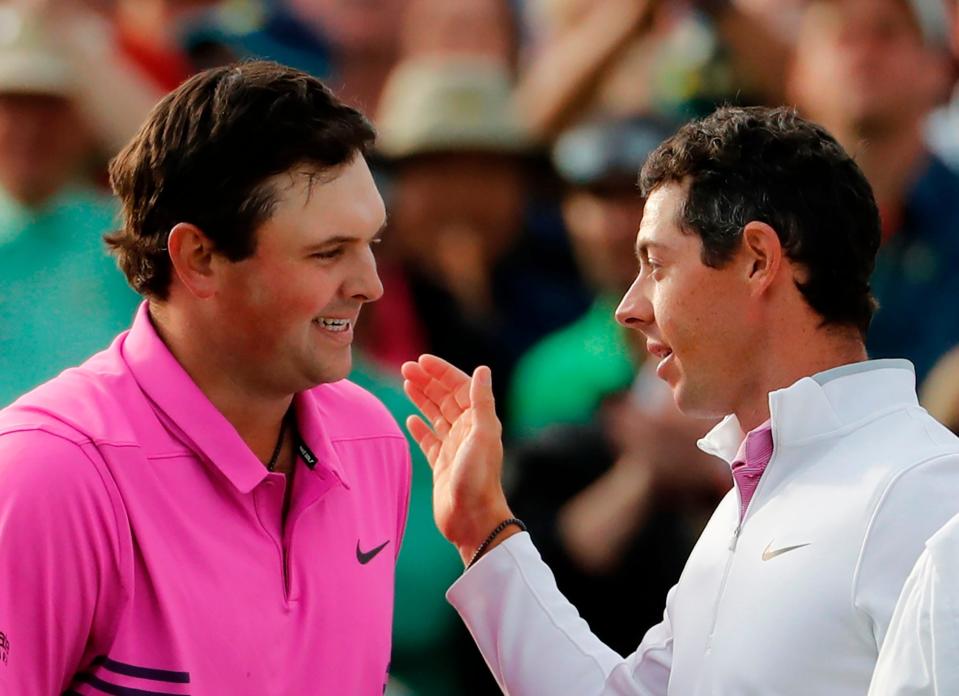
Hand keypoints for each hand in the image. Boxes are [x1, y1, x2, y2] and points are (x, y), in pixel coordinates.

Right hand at [402, 355, 514, 563]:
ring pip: (436, 415)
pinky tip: (410, 418)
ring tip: (406, 383)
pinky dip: (420, 427)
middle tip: (406, 368)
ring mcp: (453, 448)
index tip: (421, 361)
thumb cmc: (478, 479)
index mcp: (478, 421)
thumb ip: (482, 402)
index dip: (442, 372)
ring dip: (422, 398)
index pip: (459, 387)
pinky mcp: (440, 465)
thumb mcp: (483, 435)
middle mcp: (467, 432)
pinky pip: (428, 440)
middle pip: (445, 398)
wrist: (471, 519)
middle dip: (428, 381)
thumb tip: (483, 369)